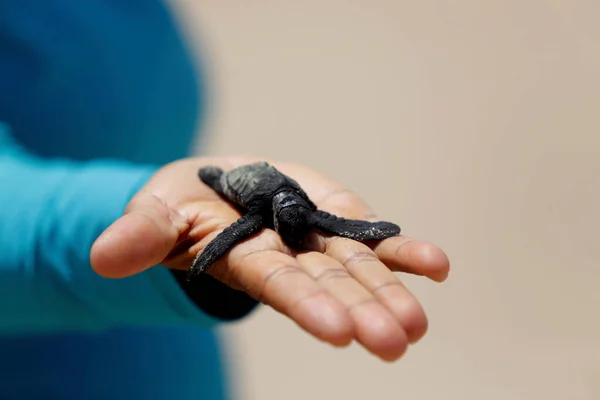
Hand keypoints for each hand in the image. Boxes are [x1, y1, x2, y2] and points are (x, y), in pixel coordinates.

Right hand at [91, 156, 449, 361]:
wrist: (220, 187)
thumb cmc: (182, 205)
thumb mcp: (156, 211)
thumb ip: (141, 233)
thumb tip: (102, 258)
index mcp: (244, 257)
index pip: (278, 284)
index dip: (306, 305)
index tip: (339, 333)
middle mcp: (289, 257)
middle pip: (329, 285)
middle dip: (361, 311)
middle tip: (395, 342)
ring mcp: (318, 239)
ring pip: (358, 269)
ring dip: (389, 291)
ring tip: (417, 323)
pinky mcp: (338, 217)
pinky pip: (373, 238)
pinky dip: (403, 252)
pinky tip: (435, 267)